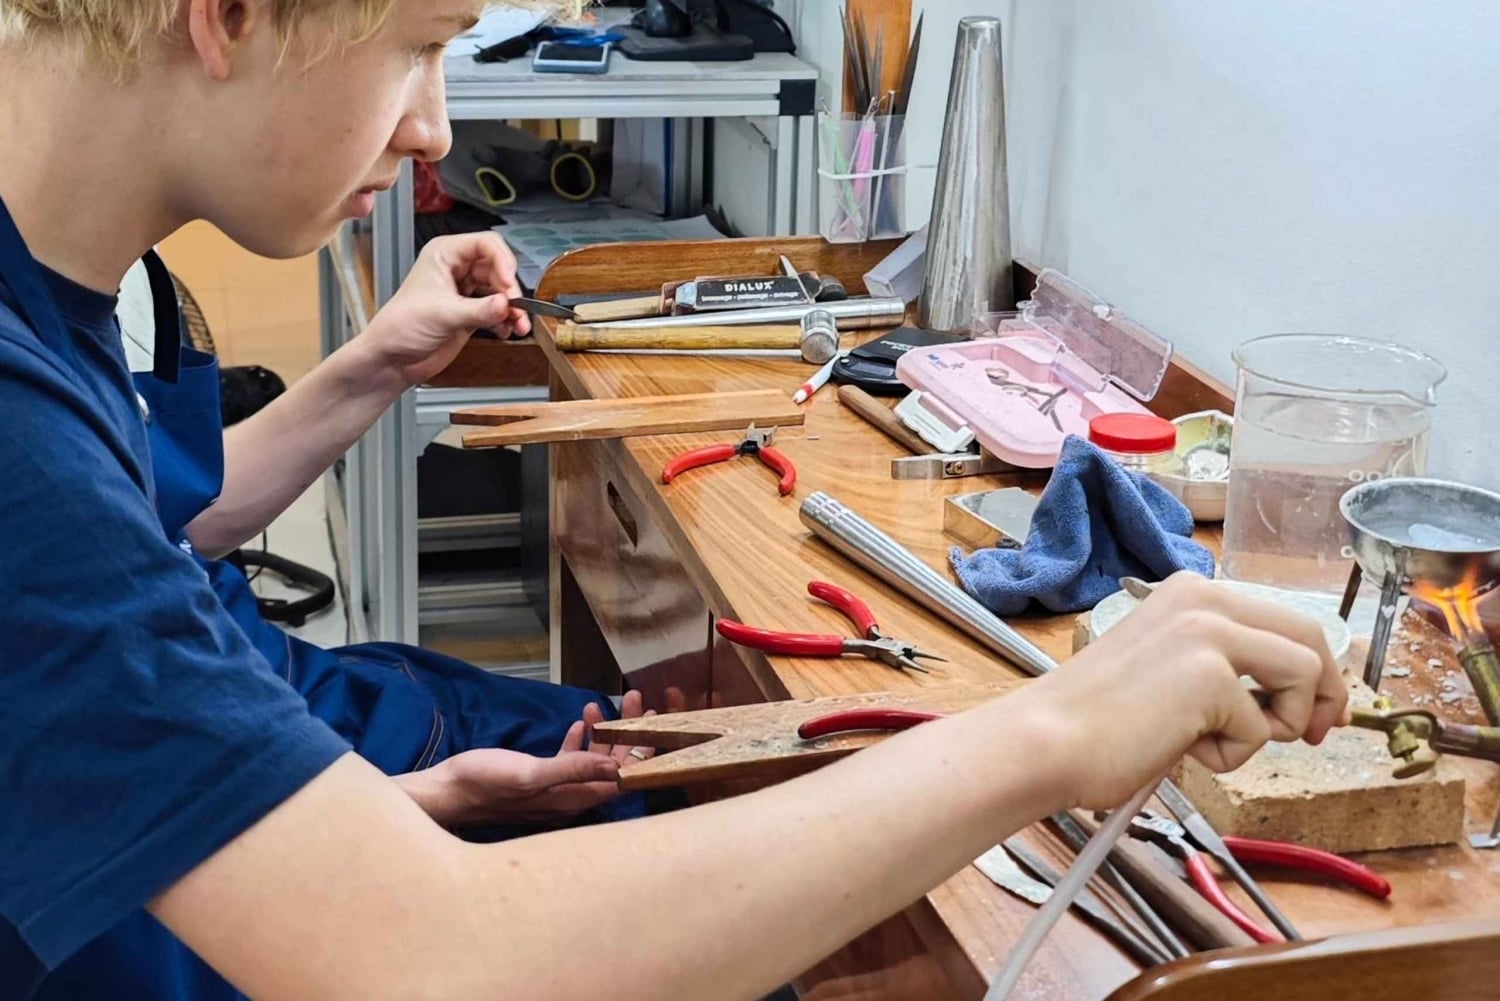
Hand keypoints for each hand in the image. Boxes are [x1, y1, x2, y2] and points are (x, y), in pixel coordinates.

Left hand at [361, 233, 531, 386]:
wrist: (392, 359)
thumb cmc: (401, 326)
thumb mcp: (443, 314)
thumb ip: (479, 310)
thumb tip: (505, 304)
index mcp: (445, 254)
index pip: (486, 245)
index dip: (503, 261)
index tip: (509, 283)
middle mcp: (457, 269)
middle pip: (498, 268)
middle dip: (509, 289)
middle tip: (515, 308)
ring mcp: (465, 291)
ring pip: (500, 291)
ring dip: (512, 308)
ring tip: (518, 324)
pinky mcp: (471, 312)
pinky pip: (497, 310)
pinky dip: (505, 320)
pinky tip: (506, 331)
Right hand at [396, 691, 655, 828]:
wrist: (446, 791)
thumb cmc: (485, 783)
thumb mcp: (531, 774)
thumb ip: (572, 768)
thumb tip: (617, 765)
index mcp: (574, 799)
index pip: (623, 778)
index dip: (644, 751)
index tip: (656, 722)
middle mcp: (570, 797)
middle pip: (613, 765)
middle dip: (628, 733)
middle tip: (638, 700)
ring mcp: (555, 788)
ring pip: (592, 759)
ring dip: (604, 731)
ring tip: (604, 702)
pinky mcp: (539, 779)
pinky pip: (570, 758)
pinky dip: (579, 739)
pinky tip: (581, 721)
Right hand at [1019, 572, 1349, 811]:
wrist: (1048, 741)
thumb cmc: (1097, 720)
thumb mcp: (1171, 668)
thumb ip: (1223, 663)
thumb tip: (1289, 691)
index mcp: (1191, 592)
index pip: (1285, 619)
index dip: (1314, 669)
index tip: (1316, 710)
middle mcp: (1204, 598)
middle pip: (1310, 637)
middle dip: (1326, 692)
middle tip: (1317, 734)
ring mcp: (1209, 632)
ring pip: (1304, 673)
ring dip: (1279, 723)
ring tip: (1220, 741)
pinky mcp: (1210, 675)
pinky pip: (1264, 726)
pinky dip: (1231, 754)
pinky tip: (1182, 748)